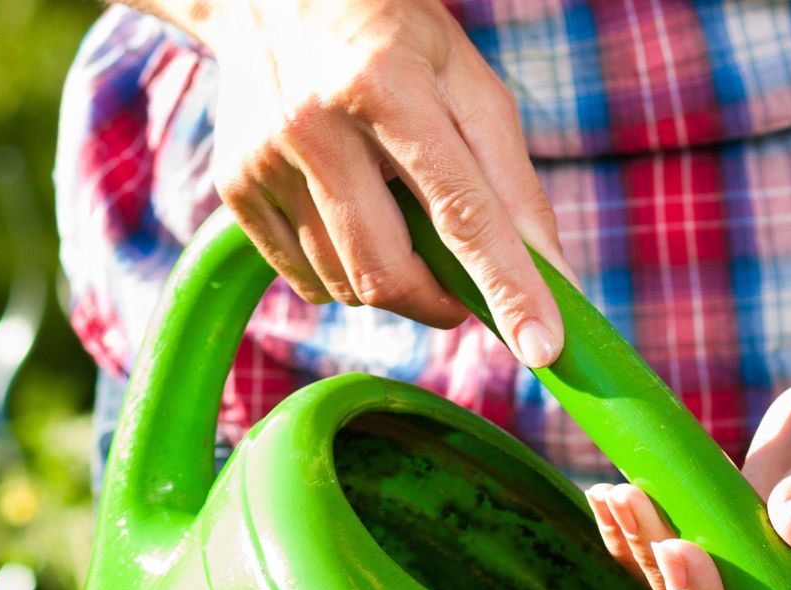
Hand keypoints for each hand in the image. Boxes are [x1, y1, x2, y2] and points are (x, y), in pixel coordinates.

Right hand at [172, 0, 568, 364]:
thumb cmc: (394, 39)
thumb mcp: (468, 82)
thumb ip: (514, 182)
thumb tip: (555, 279)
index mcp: (386, 86)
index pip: (460, 212)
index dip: (506, 286)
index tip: (541, 347)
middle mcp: (314, 125)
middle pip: (389, 274)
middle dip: (441, 303)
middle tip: (464, 287)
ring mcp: (264, 160)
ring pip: (347, 287)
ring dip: (393, 283)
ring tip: (397, 218)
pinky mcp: (235, 187)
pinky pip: (307, 281)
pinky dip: (345, 274)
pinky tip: (351, 215)